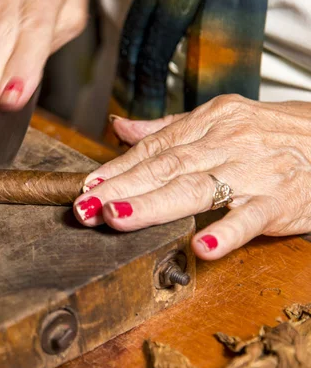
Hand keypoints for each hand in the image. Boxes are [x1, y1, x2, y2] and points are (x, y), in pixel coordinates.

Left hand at [74, 95, 310, 259]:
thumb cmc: (272, 134)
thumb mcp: (221, 120)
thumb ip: (167, 128)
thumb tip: (119, 128)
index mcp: (210, 121)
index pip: (154, 148)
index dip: (117, 168)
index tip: (87, 186)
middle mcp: (228, 142)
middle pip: (166, 167)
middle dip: (121, 188)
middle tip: (85, 208)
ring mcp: (254, 172)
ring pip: (197, 189)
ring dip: (153, 205)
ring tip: (118, 218)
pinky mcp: (281, 200)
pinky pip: (251, 218)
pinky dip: (226, 232)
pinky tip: (201, 247)